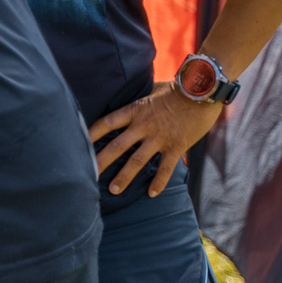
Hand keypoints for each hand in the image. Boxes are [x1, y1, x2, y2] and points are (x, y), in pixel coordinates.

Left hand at [88, 83, 220, 196]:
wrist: (203, 91)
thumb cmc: (177, 88)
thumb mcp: (152, 90)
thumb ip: (139, 99)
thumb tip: (127, 97)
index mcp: (135, 110)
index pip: (107, 122)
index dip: (92, 133)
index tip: (78, 143)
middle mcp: (143, 125)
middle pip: (117, 146)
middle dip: (101, 161)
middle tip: (88, 175)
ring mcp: (159, 137)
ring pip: (137, 160)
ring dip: (124, 177)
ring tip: (113, 190)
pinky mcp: (176, 146)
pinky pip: (165, 168)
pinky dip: (158, 182)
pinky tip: (152, 194)